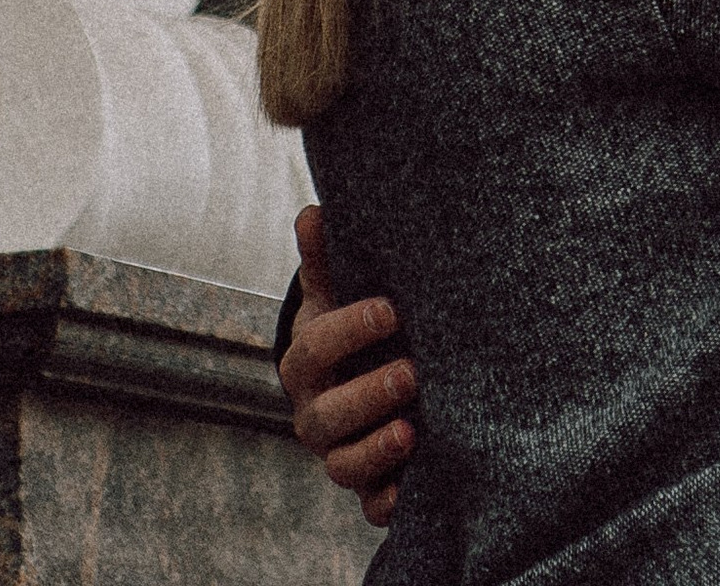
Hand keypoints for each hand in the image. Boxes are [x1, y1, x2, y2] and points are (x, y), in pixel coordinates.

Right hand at [277, 204, 416, 526]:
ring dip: (376, 450)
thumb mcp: (339, 289)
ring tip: (413, 430)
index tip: (391, 310)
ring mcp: (338, 453)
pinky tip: (412, 489)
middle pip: (326, 416)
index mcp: (306, 362)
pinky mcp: (368, 485)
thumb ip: (326, 257)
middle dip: (367, 395)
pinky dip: (388, 502)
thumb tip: (312, 212)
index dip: (349, 330)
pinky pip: (370, 507)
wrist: (359, 374)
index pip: (316, 348)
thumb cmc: (353, 322)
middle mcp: (315, 413)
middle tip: (412, 372)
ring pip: (343, 466)